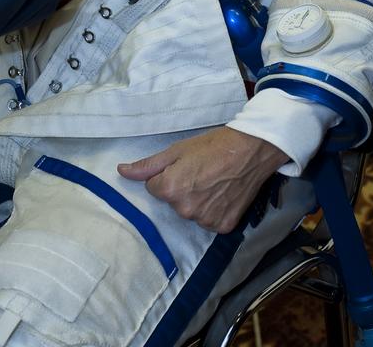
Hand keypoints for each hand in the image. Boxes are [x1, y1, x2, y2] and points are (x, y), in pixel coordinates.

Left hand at [117, 128, 288, 232]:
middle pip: (173, 202)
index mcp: (171, 190)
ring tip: (214, 182)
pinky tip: (223, 194)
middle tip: (200, 172)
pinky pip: (209, 220)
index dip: (167, 175)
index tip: (184, 166)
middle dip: (181, 189)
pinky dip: (214, 209)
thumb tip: (121, 171)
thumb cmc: (213, 145)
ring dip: (197, 200)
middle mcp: (185, 210)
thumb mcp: (177, 150)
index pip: (154, 188)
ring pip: (191, 211)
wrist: (250, 151)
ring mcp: (205, 221)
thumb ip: (148, 165)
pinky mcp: (222, 227)